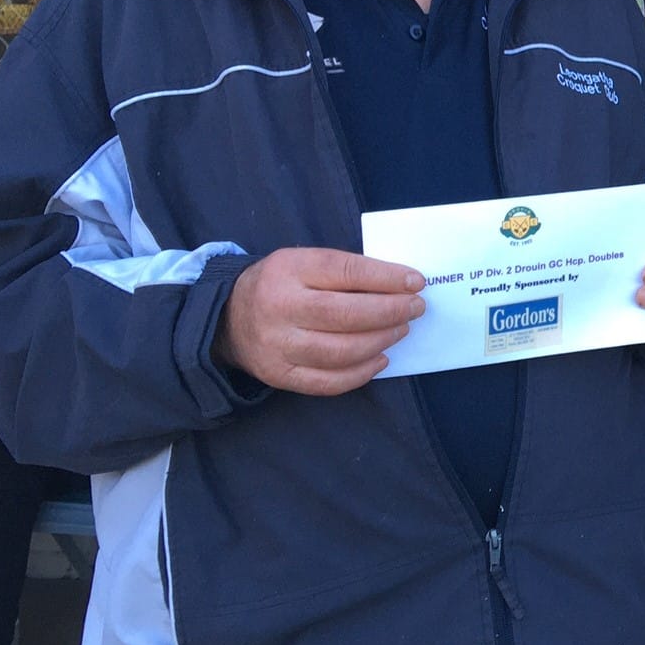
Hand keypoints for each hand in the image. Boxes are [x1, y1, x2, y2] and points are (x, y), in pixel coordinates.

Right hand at [215, 248, 424, 395]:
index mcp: (288, 270)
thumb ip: (344, 271)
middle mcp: (279, 308)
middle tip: (416, 309)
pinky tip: (381, 358)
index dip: (386, 278)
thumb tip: (401, 284)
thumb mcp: (303, 262)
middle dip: (391, 312)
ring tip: (401, 330)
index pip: (345, 272)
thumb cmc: (281, 285)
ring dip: (381, 341)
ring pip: (342, 351)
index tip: (416, 282)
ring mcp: (278, 345)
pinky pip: (329, 381)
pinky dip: (362, 372)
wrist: (227, 319)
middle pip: (346, 315)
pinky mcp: (280, 375)